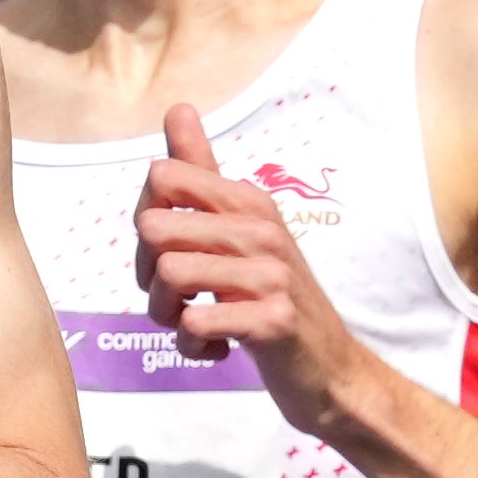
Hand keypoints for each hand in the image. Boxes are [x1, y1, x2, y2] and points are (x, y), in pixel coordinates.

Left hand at [133, 105, 361, 436]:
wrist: (330, 369)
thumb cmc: (272, 298)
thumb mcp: (242, 229)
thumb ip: (203, 173)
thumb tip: (177, 108)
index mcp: (249, 201)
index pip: (162, 176)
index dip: (147, 220)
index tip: (170, 251)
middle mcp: (261, 229)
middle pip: (153, 228)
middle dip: (147, 274)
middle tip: (177, 298)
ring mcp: (270, 275)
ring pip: (169, 276)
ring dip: (167, 316)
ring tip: (194, 325)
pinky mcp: (272, 321)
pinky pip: (195, 324)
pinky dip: (192, 346)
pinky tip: (215, 348)